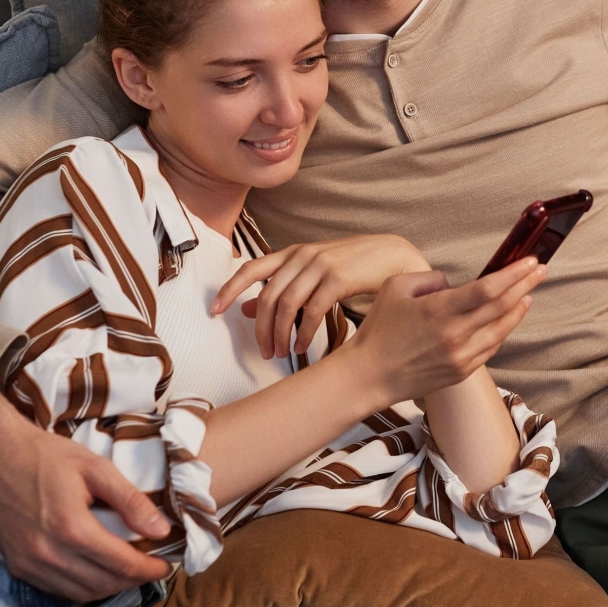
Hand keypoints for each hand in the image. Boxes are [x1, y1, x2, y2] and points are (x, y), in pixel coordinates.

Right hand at [0, 375, 172, 601]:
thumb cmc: (46, 456)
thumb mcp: (95, 467)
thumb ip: (130, 500)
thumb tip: (161, 530)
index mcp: (71, 528)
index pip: (121, 564)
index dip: (149, 569)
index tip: (169, 564)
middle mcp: (48, 554)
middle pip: (103, 584)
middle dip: (134, 580)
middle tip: (153, 567)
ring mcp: (29, 564)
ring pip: (81, 593)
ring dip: (110, 588)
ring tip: (131, 571)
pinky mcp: (17, 566)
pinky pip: (58, 590)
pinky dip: (84, 587)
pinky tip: (98, 571)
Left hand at [211, 235, 432, 359]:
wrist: (394, 255)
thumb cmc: (352, 267)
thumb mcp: (313, 273)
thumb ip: (282, 287)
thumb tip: (244, 309)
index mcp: (293, 253)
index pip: (251, 269)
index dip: (229, 290)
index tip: (213, 313)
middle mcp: (302, 256)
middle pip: (267, 295)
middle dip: (261, 328)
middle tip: (264, 352)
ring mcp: (320, 265)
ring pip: (286, 305)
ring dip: (280, 334)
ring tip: (281, 353)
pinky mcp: (339, 278)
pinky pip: (312, 311)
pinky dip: (303, 333)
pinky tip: (301, 347)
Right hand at [348, 258, 544, 404]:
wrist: (368, 376)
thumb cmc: (379, 329)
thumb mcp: (396, 287)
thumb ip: (430, 279)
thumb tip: (452, 284)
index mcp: (439, 310)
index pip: (488, 289)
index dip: (513, 274)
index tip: (530, 261)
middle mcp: (455, 335)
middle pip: (502, 307)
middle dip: (525, 285)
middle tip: (540, 270)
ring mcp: (461, 357)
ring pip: (501, 330)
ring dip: (518, 310)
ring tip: (528, 294)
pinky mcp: (461, 371)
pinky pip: (490, 348)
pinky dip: (502, 331)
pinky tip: (506, 320)